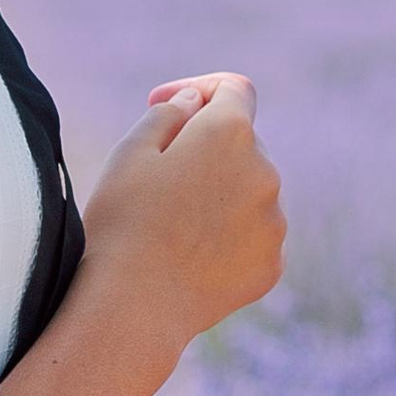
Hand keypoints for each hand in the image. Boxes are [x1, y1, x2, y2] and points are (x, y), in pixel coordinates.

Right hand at [80, 70, 285, 342]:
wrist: (134, 306)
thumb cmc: (122, 222)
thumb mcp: (129, 153)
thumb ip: (169, 114)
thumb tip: (197, 102)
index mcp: (229, 133)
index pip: (233, 89)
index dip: (199, 91)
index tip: (165, 106)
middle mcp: (265, 172)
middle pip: (241, 144)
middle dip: (205, 150)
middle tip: (156, 179)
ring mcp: (274, 222)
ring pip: (248, 192)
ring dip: (218, 195)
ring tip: (170, 226)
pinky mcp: (272, 263)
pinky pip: (252, 235)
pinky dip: (227, 236)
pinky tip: (188, 256)